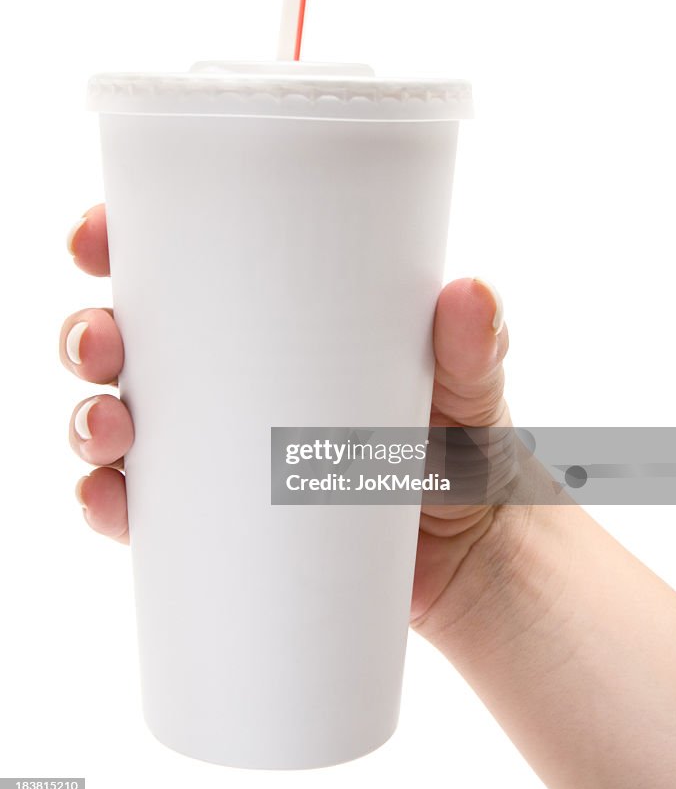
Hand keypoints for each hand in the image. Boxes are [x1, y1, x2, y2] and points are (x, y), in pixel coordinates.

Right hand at [59, 205, 511, 627]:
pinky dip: (108, 504)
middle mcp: (229, 380)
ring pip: (115, 422)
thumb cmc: (463, 443)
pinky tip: (108, 501)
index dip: (118, 244)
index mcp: (274, 321)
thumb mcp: (469, 386)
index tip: (97, 237)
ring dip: (85, 421)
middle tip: (100, 343)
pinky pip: (139, 509)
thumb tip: (470, 293)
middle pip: (125, 342)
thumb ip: (476, 346)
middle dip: (88, 335)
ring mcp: (217, 451)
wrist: (472, 552)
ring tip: (108, 431)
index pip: (178, 266)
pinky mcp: (219, 520)